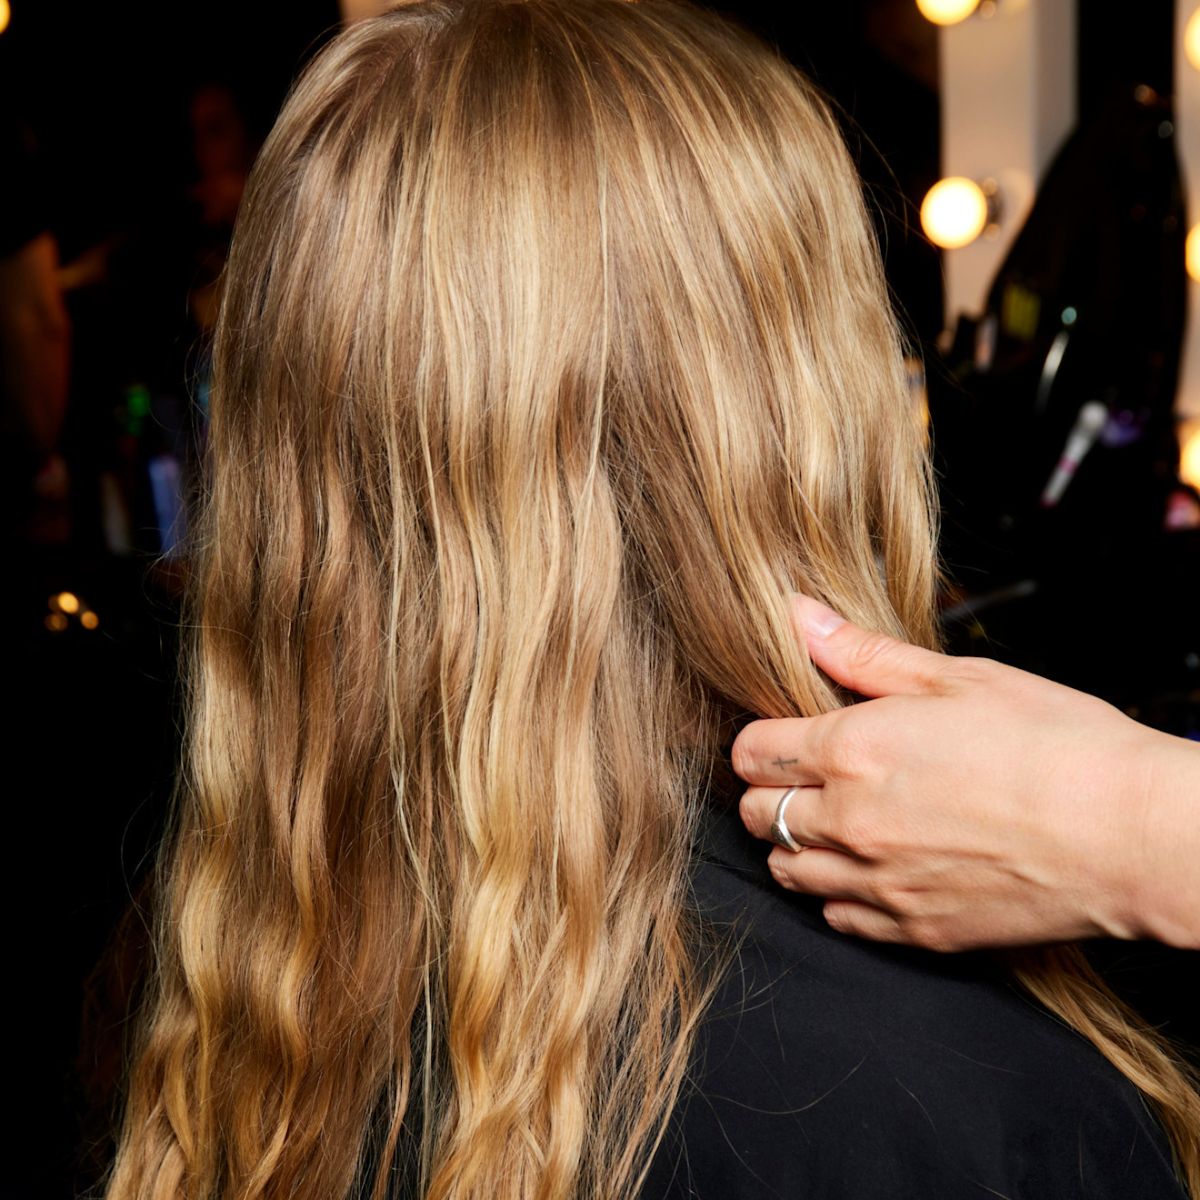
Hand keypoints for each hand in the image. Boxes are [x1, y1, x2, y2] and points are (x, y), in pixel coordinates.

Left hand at [733, 595, 1199, 951]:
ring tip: (833, 822)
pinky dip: (838, 894)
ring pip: (786, 871)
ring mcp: (877, 882)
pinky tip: (869, 869)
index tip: (783, 737)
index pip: (751, 753)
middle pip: (755, 814)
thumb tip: (796, 615)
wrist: (1129, 834)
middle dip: (767, 792)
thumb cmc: (1055, 743)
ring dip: (794, 845)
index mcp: (851, 750)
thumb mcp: (957, 677)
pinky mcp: (913, 930)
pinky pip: (837, 918)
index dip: (759, 742)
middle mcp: (848, 821)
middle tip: (805, 778)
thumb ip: (863, 653)